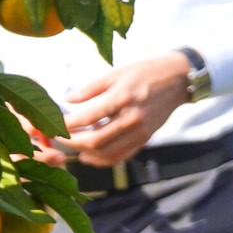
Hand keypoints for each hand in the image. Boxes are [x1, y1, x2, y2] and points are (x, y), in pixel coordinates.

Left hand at [55, 50, 194, 165]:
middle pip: (96, 140)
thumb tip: (68, 100)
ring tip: (73, 147)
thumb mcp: (116, 73)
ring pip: (107, 153)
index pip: (89, 117)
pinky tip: (89, 155)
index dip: (68, 124)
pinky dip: (102, 160)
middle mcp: (132, 117)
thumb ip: (91, 88)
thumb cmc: (145, 72)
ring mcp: (140, 131)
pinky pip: (120, 157)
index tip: (55, 125)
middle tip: (59, 140)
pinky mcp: (145, 139)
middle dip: (74, 142)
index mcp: (123, 97)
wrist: (178, 80)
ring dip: (86, 154)